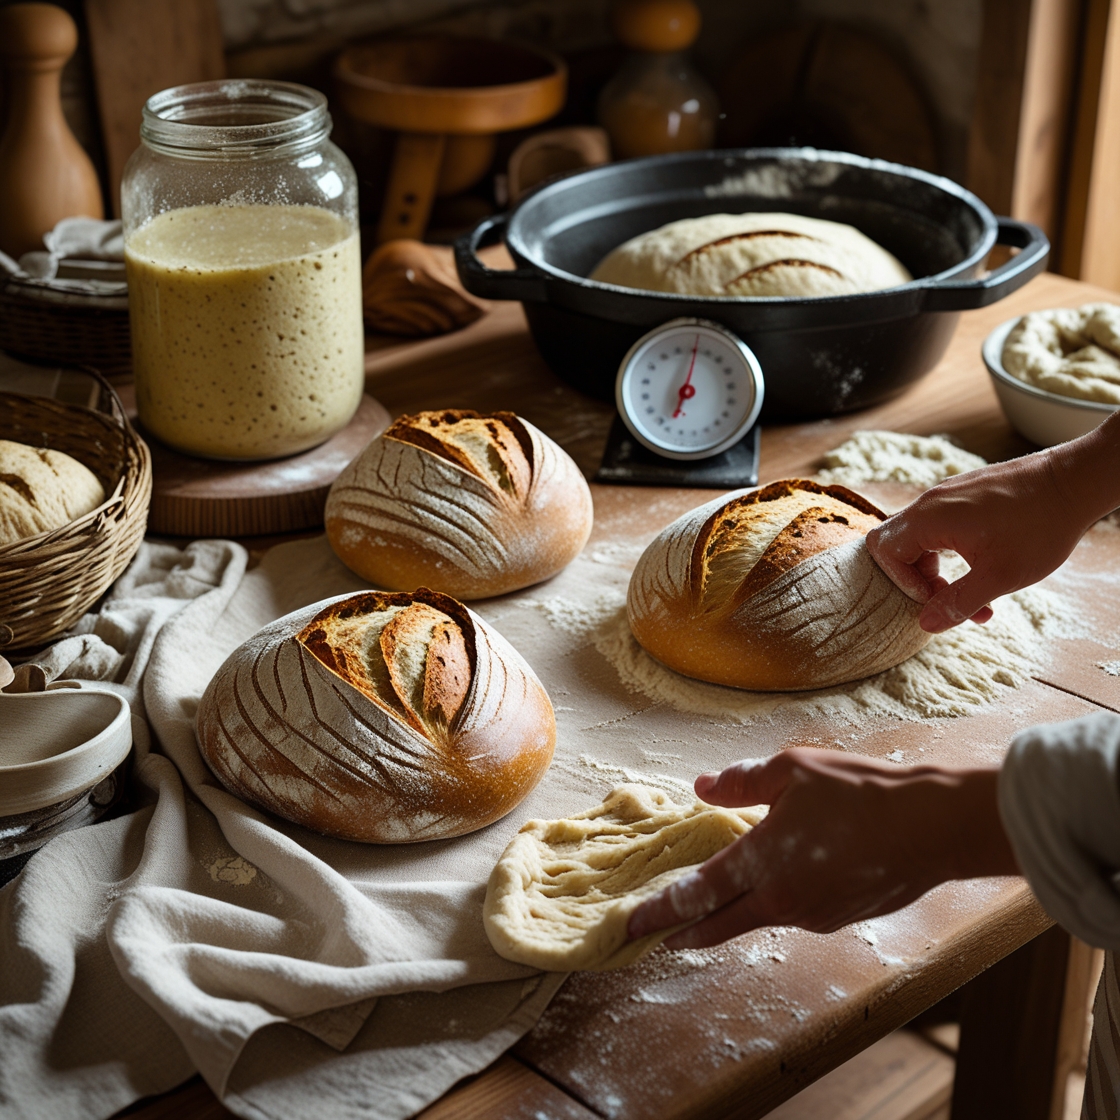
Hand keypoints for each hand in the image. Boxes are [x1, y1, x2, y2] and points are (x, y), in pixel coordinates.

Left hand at [627, 748, 1017, 949]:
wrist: (932, 827)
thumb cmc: (861, 793)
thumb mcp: (792, 771)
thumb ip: (742, 782)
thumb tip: (702, 787)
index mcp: (762, 863)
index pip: (697, 894)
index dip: (661, 911)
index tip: (632, 925)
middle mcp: (782, 900)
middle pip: (719, 925)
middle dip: (682, 933)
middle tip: (654, 939)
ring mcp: (812, 915)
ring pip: (757, 918)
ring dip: (729, 916)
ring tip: (710, 906)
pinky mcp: (839, 919)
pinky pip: (793, 912)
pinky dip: (773, 903)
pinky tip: (779, 883)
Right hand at [867, 413, 1119, 632]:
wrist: (1076, 481)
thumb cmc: (1040, 526)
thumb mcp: (999, 575)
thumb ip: (958, 602)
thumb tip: (925, 624)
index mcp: (930, 517)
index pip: (885, 552)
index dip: (903, 584)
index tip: (937, 599)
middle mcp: (931, 501)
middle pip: (895, 543)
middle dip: (915, 578)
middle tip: (945, 597)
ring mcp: (947, 494)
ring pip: (919, 537)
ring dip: (936, 569)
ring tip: (972, 590)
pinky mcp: (964, 493)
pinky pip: (938, 526)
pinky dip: (948, 551)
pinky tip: (981, 566)